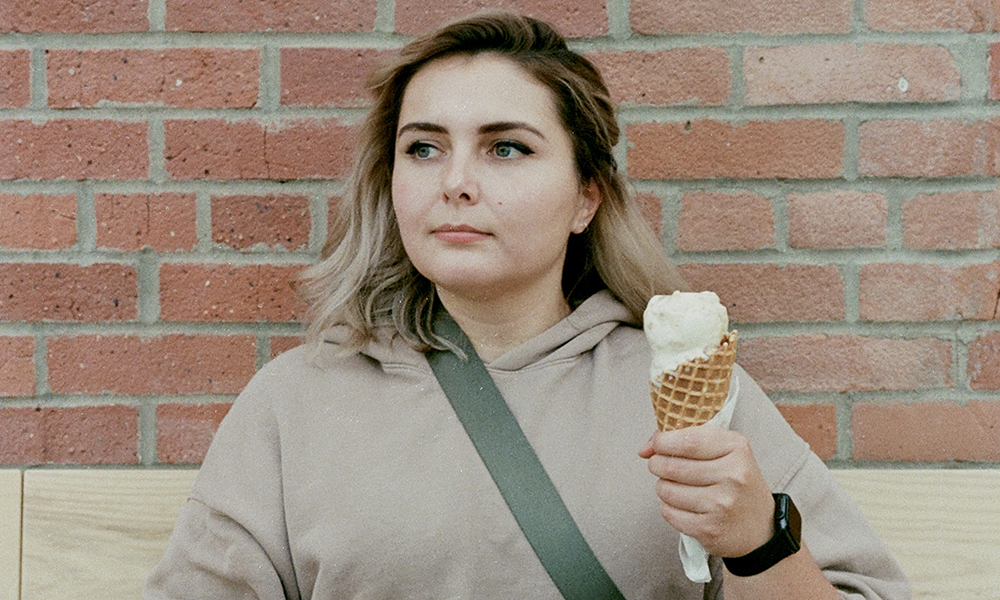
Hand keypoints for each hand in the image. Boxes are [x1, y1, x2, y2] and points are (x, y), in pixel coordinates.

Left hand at [638, 426, 775, 557]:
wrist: (761, 529)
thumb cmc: (738, 484)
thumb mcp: (725, 452)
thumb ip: (686, 440)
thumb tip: (645, 448)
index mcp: (736, 449)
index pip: (687, 440)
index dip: (662, 441)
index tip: (656, 444)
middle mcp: (732, 475)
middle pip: (671, 465)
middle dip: (657, 464)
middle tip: (661, 466)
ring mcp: (721, 504)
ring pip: (666, 489)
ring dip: (663, 487)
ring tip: (677, 488)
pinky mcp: (709, 528)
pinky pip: (668, 513)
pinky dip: (669, 508)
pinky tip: (684, 506)